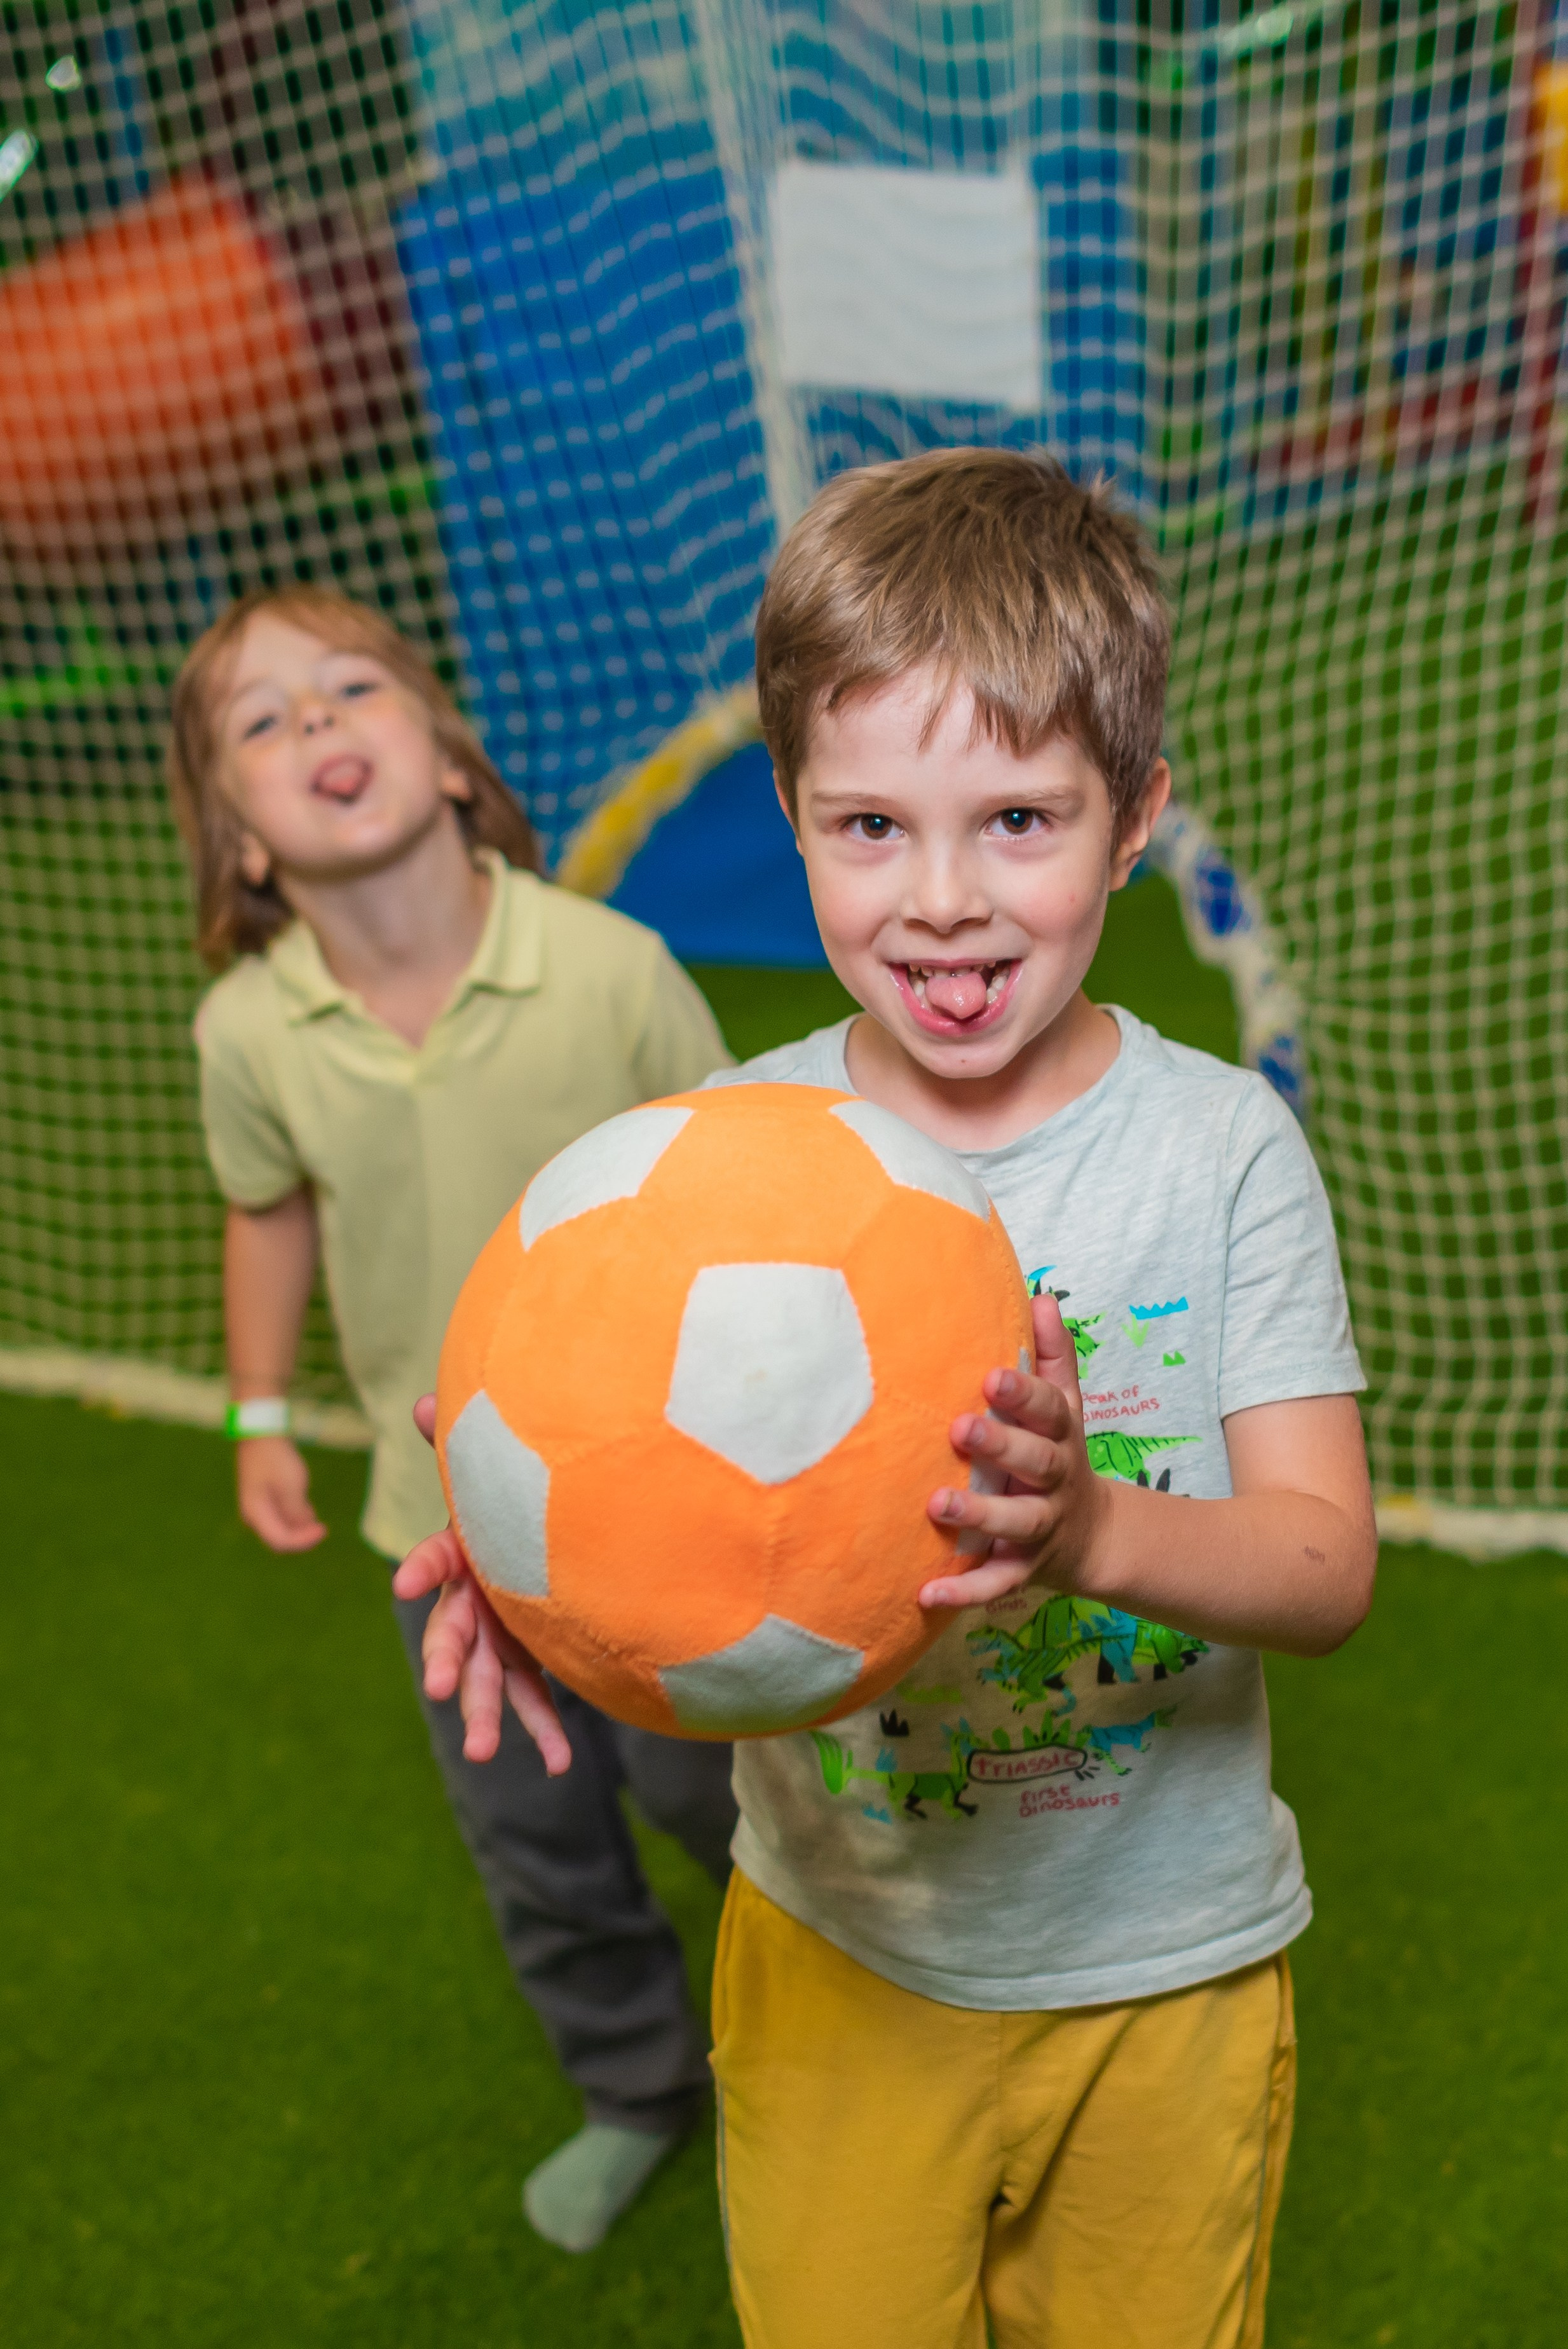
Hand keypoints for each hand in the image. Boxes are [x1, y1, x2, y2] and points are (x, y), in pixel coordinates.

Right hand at [236, 1434, 327, 1551]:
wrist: (261, 1433)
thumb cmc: (275, 1459)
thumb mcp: (291, 1486)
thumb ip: (297, 1512)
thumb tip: (303, 1526)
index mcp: (256, 1514)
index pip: (281, 1541)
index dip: (304, 1541)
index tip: (323, 1530)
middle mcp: (254, 1515)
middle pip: (280, 1538)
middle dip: (302, 1536)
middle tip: (321, 1528)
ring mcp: (258, 1506)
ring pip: (282, 1527)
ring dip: (300, 1526)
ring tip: (314, 1515)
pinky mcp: (264, 1497)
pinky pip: (281, 1514)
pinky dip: (295, 1514)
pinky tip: (307, 1506)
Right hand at [394, 1395, 571, 1773]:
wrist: (551, 1534)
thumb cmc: (515, 1500)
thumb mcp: (492, 1473)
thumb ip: (458, 1442)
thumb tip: (422, 1402)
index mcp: (464, 1560)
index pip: (437, 1561)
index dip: (424, 1566)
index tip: (408, 1580)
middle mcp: (475, 1604)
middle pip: (451, 1635)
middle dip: (442, 1660)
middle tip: (435, 1688)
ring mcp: (500, 1639)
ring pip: (486, 1680)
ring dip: (487, 1716)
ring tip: (484, 1752)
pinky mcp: (529, 1661)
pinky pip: (537, 1699)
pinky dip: (547, 1732)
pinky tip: (564, 1765)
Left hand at [919, 1293, 1110, 1609]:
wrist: (1093, 1537)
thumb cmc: (1058, 1454)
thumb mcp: (1065, 1405)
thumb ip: (1052, 1355)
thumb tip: (1041, 1294)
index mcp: (1061, 1436)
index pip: (1050, 1410)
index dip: (1024, 1394)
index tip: (991, 1377)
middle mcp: (1055, 1481)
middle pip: (1036, 1462)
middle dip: (1001, 1446)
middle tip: (959, 1428)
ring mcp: (1041, 1527)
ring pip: (1017, 1522)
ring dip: (980, 1514)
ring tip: (937, 1504)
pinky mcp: (1024, 1568)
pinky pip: (996, 1582)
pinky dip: (964, 1590)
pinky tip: (927, 1593)